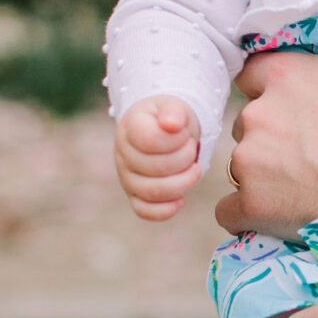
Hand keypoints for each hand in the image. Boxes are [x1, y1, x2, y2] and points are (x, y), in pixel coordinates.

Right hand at [114, 96, 201, 219]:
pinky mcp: (133, 195)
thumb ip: (174, 112)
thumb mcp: (174, 106)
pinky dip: (165, 210)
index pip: (151, 141)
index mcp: (130, 127)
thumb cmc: (169, 119)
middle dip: (185, 159)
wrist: (162, 130)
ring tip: (194, 169)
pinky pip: (144, 211)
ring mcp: (126, 176)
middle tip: (193, 149)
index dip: (177, 141)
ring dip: (183, 183)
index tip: (186, 135)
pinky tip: (181, 199)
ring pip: (152, 192)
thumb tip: (171, 124)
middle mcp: (122, 154)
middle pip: (156, 168)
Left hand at [214, 0, 317, 254]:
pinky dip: (251, 213)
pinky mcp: (253, 205)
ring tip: (307, 181)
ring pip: (242, 163)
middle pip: (248, 120)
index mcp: (285, 75)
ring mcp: (252, 161)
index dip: (276, 90)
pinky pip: (231, 211)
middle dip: (271, 132)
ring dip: (265, 172)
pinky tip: (282, 211)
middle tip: (312, 148)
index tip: (302, 106)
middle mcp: (259, 114)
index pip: (254, 75)